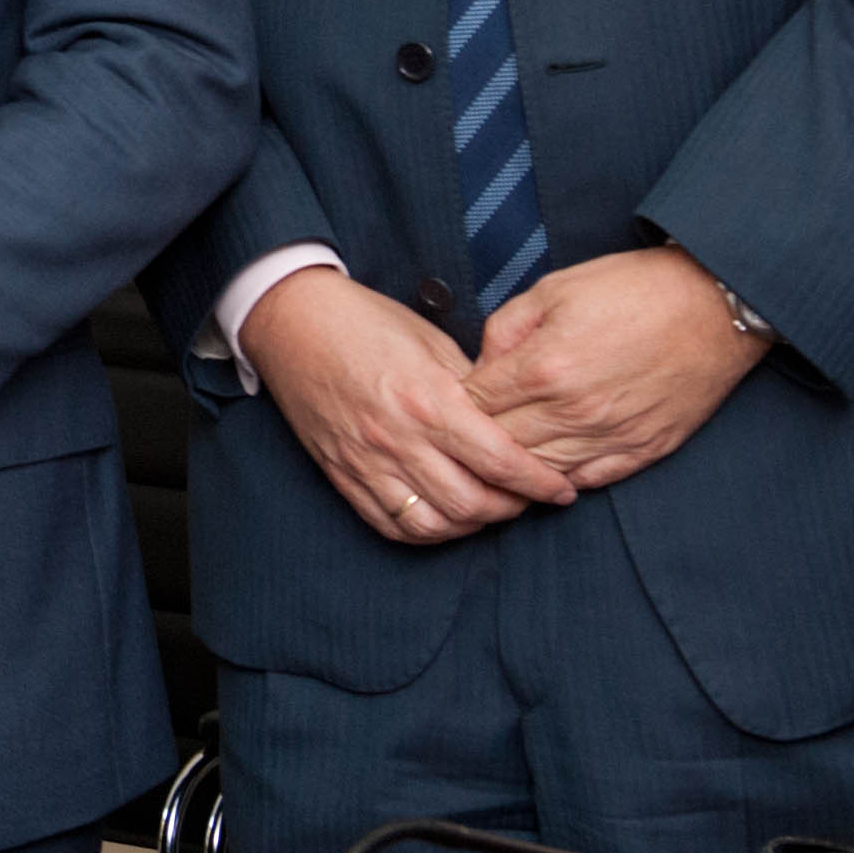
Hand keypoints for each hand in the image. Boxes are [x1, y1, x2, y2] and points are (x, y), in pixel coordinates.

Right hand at [242, 266, 579, 545]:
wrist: (292, 321)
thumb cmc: (366, 321)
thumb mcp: (433, 342)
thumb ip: (475, 388)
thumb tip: (513, 423)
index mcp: (428, 399)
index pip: (501, 461)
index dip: (541, 482)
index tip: (561, 487)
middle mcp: (398, 437)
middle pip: (473, 503)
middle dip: (513, 508)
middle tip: (529, 497)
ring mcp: (366, 461)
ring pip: (435, 524)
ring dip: (472, 525)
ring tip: (489, 507)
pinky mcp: (342, 474)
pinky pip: (391, 525)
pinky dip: (428, 531)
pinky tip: (446, 517)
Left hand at [465, 247, 770, 488]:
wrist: (712, 304)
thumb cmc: (632, 289)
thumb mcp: (553, 289)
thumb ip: (505, 329)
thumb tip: (481, 365)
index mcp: (544, 367)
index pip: (475, 406)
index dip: (457, 405)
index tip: (452, 400)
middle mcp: (574, 410)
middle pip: (502, 446)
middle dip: (478, 441)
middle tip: (466, 434)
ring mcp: (610, 435)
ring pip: (540, 473)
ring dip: (516, 467)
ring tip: (499, 457)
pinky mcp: (642, 450)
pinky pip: (587, 480)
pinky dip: (561, 477)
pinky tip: (547, 466)